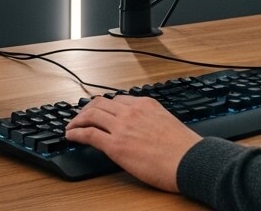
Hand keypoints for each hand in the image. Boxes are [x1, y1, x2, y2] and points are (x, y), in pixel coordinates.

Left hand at [64, 94, 200, 191]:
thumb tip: (142, 129)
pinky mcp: (115, 145)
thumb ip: (151, 120)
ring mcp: (122, 127)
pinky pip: (89, 134)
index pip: (118, 100)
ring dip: (78, 119)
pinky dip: (76, 132)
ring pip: (91, 115)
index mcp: (146, 104)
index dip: (105, 106)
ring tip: (71, 126)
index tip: (100, 111)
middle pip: (101, 103)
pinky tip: (71, 135)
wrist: (190, 161)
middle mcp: (132, 111)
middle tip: (80, 116)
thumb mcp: (167, 123)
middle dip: (87, 109)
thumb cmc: (184, 149)